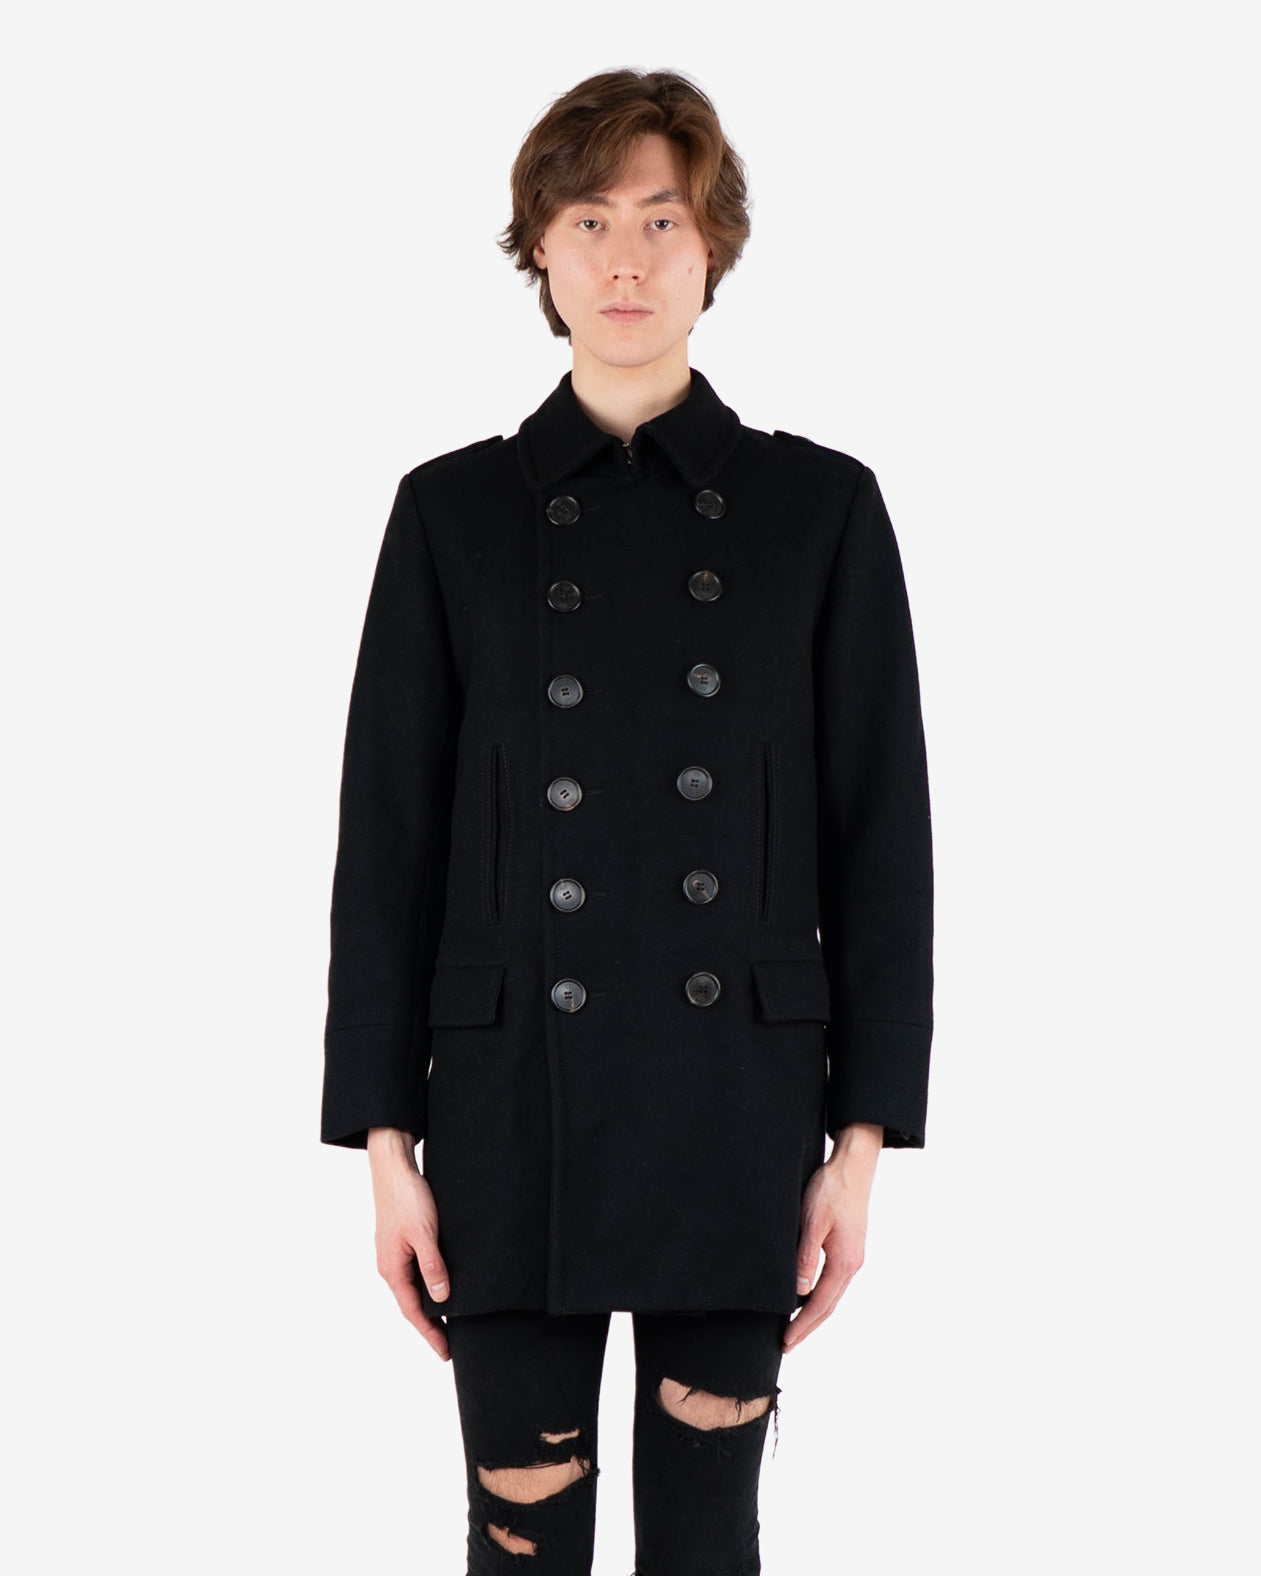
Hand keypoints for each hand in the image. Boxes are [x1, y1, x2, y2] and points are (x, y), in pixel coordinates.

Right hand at [367, 1127, 451, 1361]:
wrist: (393, 1167)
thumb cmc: (407, 1198)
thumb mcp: (424, 1233)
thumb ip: (432, 1266)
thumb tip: (442, 1298)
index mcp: (392, 1269)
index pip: (413, 1312)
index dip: (431, 1333)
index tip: (446, 1353)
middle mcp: (390, 1266)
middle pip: (411, 1305)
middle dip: (429, 1327)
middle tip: (450, 1346)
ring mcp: (394, 1255)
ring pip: (413, 1290)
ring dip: (428, 1308)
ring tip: (447, 1324)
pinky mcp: (400, 1242)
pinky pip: (414, 1274)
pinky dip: (427, 1288)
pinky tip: (439, 1288)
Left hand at [782, 1122, 881, 1351]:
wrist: (854, 1167)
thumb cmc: (831, 1190)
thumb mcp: (813, 1222)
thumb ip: (806, 1257)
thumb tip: (798, 1291)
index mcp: (844, 1263)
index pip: (820, 1305)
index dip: (802, 1325)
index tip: (786, 1341)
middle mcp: (853, 1265)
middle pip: (828, 1306)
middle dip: (807, 1327)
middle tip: (787, 1344)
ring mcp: (854, 1257)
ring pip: (832, 1295)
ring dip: (814, 1314)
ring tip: (795, 1327)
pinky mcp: (850, 1248)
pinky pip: (834, 1282)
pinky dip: (820, 1296)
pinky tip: (807, 1297)